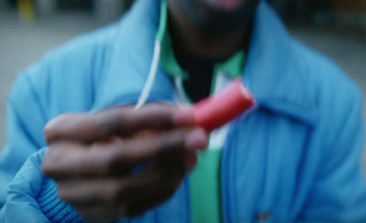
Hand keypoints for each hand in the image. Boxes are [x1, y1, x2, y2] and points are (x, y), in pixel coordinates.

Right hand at [41, 104, 207, 221]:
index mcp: (62, 131)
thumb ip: (150, 117)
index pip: (111, 122)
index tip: (188, 116)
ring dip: (166, 173)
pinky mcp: (92, 214)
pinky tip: (177, 175)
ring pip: (124, 190)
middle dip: (163, 148)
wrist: (77, 168)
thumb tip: (190, 120)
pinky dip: (161, 191)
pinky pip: (133, 208)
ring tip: (190, 158)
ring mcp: (74, 194)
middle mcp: (59, 164)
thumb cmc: (105, 136)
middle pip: (116, 159)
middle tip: (198, 139)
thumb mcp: (118, 119)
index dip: (153, 118)